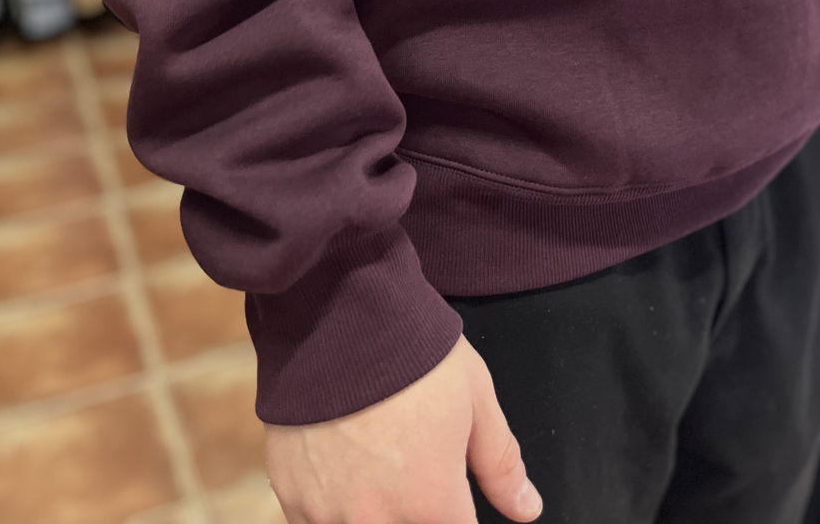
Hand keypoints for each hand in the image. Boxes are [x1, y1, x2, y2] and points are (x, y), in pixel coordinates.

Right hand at [264, 334, 542, 523]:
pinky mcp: (291, 497)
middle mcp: (378, 521)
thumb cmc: (412, 353)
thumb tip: (528, 509)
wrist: (335, 316)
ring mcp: (329, 514)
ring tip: (376, 465)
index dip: (457, 515)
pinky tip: (342, 470)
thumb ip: (500, 463)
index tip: (447, 491)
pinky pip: (315, 523)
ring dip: (374, 511)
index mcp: (430, 502)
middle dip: (416, 511)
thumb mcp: (475, 398)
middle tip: (411, 467)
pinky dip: (333, 508)